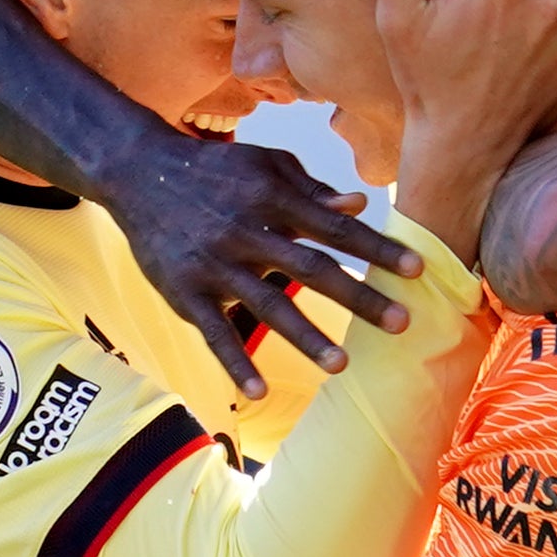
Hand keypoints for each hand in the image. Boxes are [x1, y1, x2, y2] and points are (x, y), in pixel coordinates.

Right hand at [96, 123, 415, 384]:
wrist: (138, 171)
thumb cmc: (215, 170)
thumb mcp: (264, 165)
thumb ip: (312, 189)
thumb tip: (359, 206)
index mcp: (273, 197)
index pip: (335, 228)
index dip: (377, 248)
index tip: (418, 269)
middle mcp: (247, 230)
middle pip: (312, 268)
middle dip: (359, 296)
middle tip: (402, 323)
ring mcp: (214, 264)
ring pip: (267, 304)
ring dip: (306, 337)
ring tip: (342, 365)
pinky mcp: (184, 291)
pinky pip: (213, 332)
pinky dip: (234, 361)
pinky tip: (259, 391)